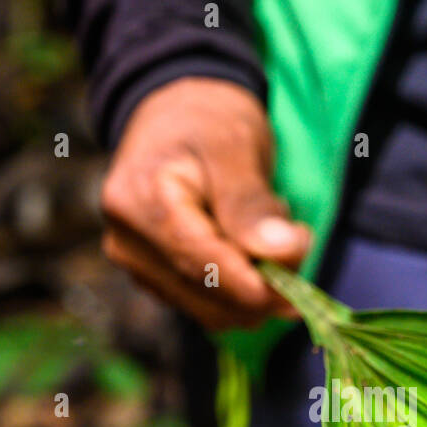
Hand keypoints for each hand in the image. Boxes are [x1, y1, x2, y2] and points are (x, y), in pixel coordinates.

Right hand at [99, 77, 310, 329]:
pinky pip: (204, 306)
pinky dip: (238, 293)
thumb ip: (254, 204)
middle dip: (260, 290)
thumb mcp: (236, 146)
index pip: (200, 265)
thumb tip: (284, 253)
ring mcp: (135, 264)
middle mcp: (126, 242)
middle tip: (298, 253)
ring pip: (208, 311)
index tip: (299, 293)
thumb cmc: (206, 122)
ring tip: (270, 241)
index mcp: (139, 201)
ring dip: (252, 293)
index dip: (254, 287)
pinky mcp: (151, 279)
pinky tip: (251, 256)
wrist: (175, 116)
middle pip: (205, 296)